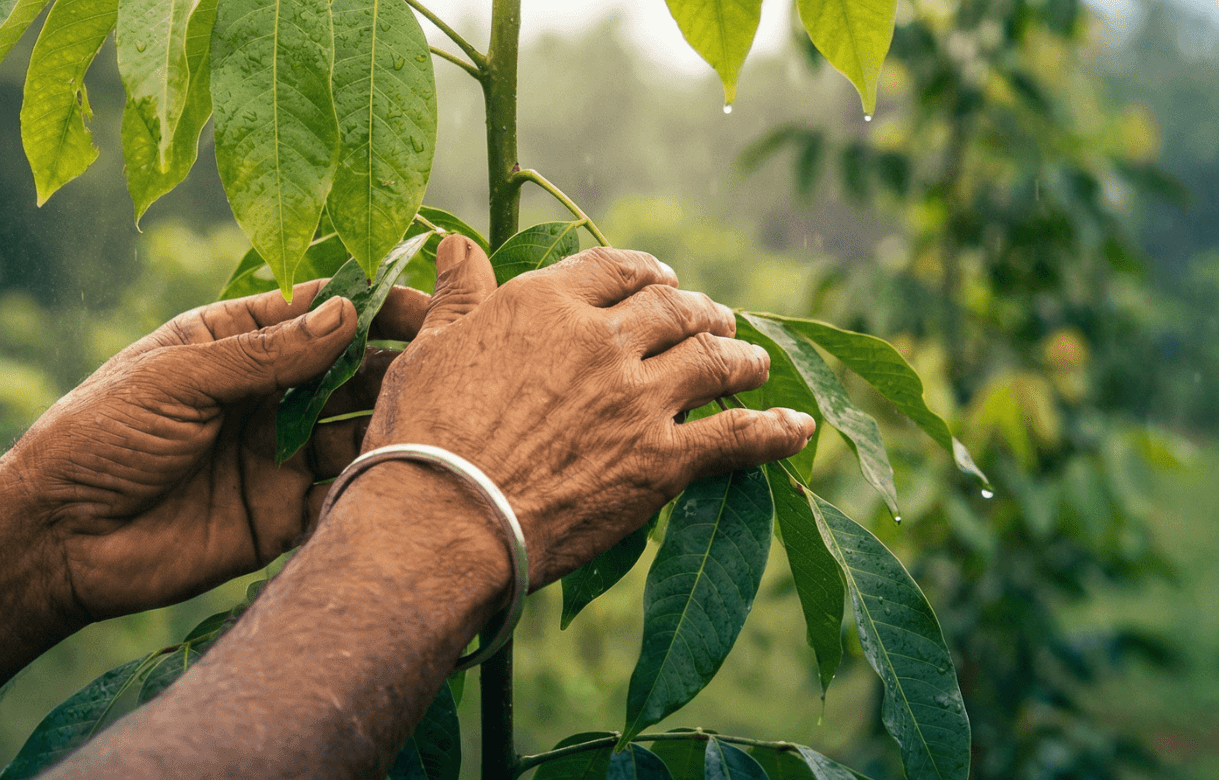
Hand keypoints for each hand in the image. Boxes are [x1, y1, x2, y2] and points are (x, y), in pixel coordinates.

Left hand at [0, 280, 429, 621]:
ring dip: (393, 425)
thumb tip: (347, 312)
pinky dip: (373, 489)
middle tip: (450, 366)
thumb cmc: (96, 436)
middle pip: (351, 370)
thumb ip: (264, 353)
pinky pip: (341, 498)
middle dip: (399, 365)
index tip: (431, 304)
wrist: (58, 540)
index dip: (375, 304)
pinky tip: (405, 480)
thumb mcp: (176, 379)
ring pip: (356, 432)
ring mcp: (278, 456)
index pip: (320, 311)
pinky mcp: (282, 517)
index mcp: (234, 344)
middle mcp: (266, 396)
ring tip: (435, 423)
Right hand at [363, 236, 815, 585]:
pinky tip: (798, 428)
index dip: (646, 272)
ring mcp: (640, 399)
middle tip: (715, 321)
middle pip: (673, 309)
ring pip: (713, 360)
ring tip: (754, 362)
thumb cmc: (420, 438)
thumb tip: (458, 244)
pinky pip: (736, 436)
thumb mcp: (428, 350)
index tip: (660, 281)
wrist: (441, 520)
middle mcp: (603, 339)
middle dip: (700, 312)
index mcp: (546, 303)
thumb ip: (459, 296)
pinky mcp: (662, 461)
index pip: (614, 268)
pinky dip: (773, 430)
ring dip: (741, 357)